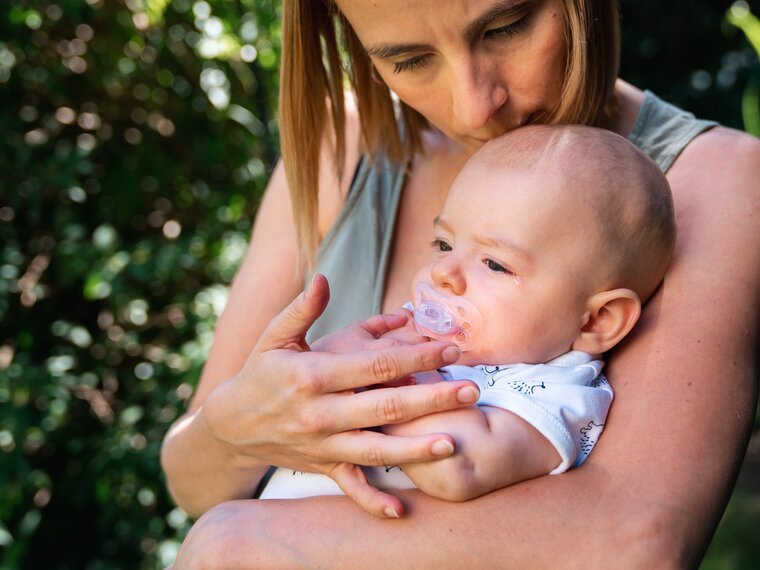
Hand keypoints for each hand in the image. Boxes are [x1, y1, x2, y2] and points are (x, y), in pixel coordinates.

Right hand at [201, 274, 479, 517]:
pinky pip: (350, 486)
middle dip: (431, 399)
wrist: (231, 425)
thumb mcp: (275, 337)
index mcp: (313, 375)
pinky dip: (373, 500)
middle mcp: (320, 413)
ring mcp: (321, 444)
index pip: (375, 365)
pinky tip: (400, 510)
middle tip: (470, 390)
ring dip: (415, 448)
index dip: (416, 357)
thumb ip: (302, 309)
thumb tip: (323, 278)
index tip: (449, 350)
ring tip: (452, 442)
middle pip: (385, 406)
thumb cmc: (260, 373)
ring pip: (375, 449)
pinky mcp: (321, 466)